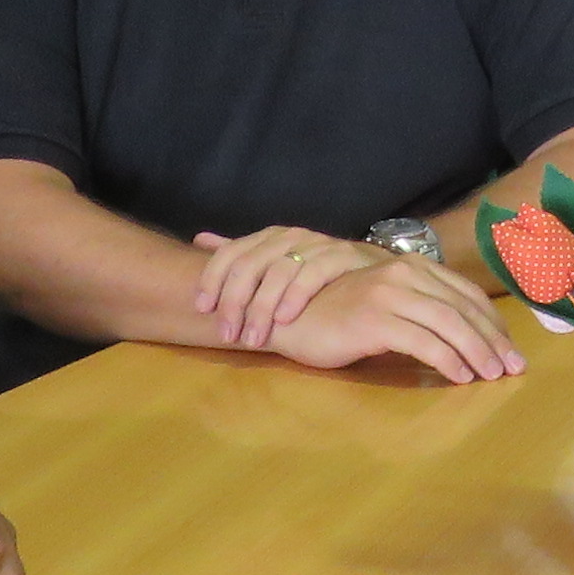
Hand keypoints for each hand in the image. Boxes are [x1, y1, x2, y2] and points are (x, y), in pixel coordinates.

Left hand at [191, 224, 382, 353]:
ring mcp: (317, 244)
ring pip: (279, 270)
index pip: (230, 253)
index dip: (211, 280)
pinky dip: (296, 295)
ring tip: (254, 338)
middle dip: (234, 302)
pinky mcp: (343, 255)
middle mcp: (290, 236)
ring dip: (262, 307)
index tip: (202, 310)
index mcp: (270, 238)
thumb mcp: (277, 263)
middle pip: (250, 264)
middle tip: (228, 334)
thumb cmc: (321, 275)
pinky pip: (314, 272)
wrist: (374, 271)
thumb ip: (241, 254)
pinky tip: (285, 319)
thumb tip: (199, 238)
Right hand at [275, 255, 524, 384]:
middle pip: (464, 308)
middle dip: (494, 340)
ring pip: (450, 324)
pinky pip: (423, 342)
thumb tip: (463, 333)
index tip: (509, 348)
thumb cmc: (337, 315)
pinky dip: (448, 361)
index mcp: (411, 266)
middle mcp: (404, 273)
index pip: (466, 293)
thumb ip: (418, 308)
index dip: (493, 322)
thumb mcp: (386, 304)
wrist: (287, 316)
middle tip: (513, 368)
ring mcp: (389, 293)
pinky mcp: (375, 318)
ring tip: (492, 376)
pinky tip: (460, 376)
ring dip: (477, 352)